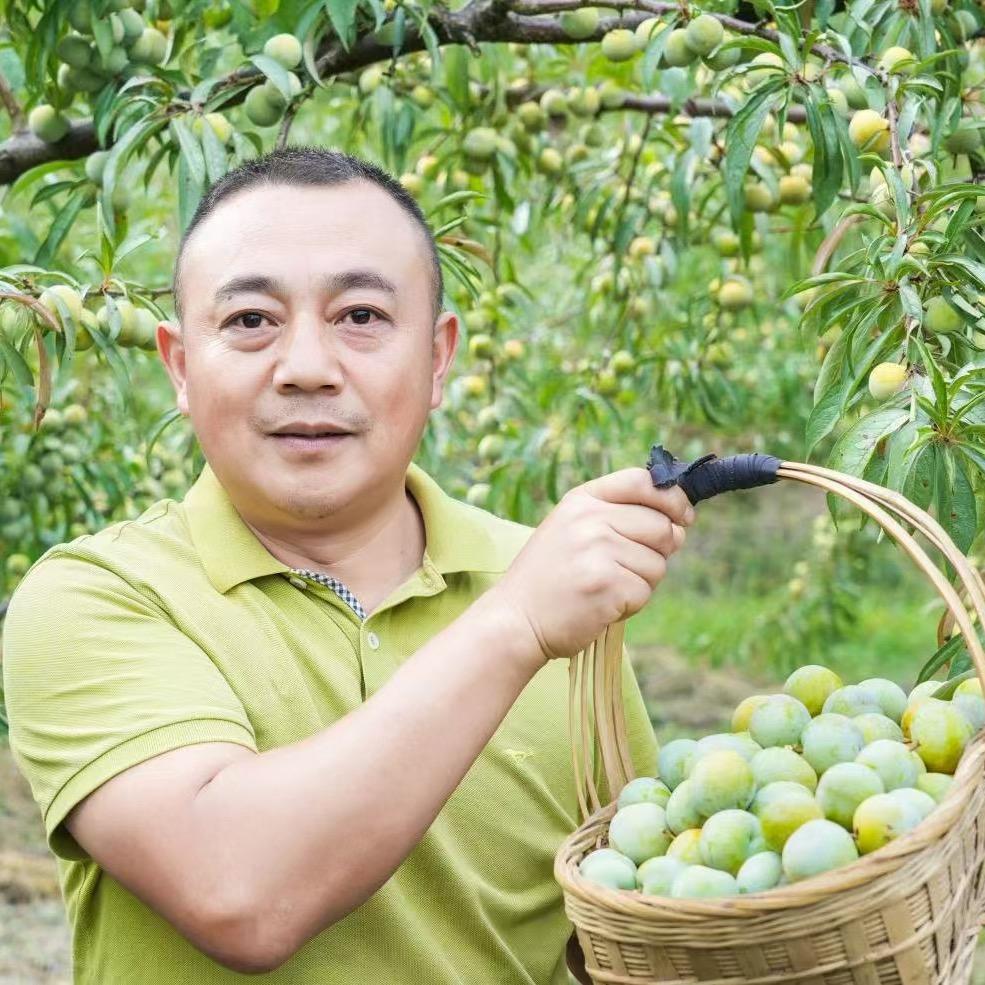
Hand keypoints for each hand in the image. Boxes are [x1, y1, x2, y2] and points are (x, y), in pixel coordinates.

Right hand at [490, 467, 695, 667]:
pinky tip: (600, 605)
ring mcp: (598, 550)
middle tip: (626, 568)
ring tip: (604, 588)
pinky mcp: (607, 584)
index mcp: (582, 500)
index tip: (682, 516)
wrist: (515, 620)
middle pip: (661, 526)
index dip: (672, 498)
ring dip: (641, 582)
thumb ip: (617, 516)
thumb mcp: (572, 529)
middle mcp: (590, 519)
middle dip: (658, 551)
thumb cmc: (549, 578)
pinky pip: (644, 592)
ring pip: (658, 564)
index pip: (643, 481)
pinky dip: (630, 605)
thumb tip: (679, 524)